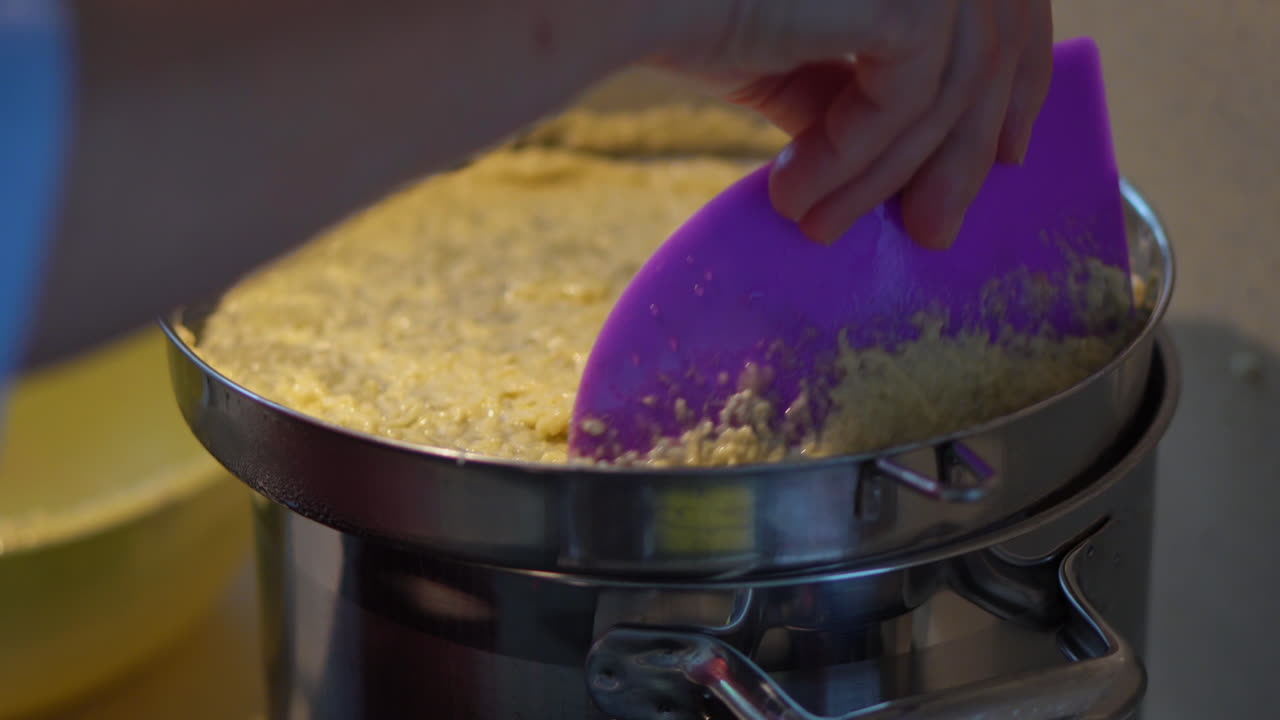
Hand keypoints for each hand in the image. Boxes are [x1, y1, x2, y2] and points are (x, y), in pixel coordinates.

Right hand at [648, 0, 1053, 248]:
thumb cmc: (687, 9)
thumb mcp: (792, 53)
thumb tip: (893, 151)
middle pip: (996, 38)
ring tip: (823, 227)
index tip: (1008, 155)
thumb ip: (851, 84)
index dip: (1016, 78)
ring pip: (954, 83)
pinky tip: (794, 193)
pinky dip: (854, 158)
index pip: (999, 1)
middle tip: (932, 232)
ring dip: (889, 173)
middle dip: (970, 147)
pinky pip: (907, 101)